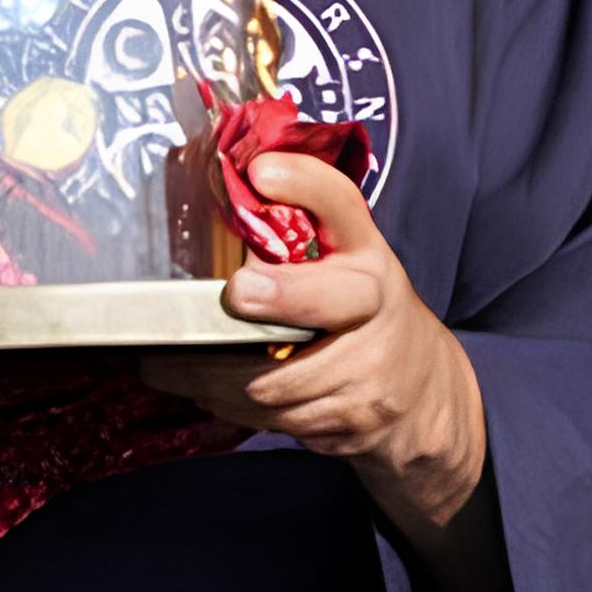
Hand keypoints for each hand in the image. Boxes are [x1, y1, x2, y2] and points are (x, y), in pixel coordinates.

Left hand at [140, 157, 488, 541]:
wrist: (418, 390)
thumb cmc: (358, 316)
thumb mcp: (343, 268)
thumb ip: (293, 243)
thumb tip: (210, 203)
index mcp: (365, 254)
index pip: (341, 206)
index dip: (304, 184)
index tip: (261, 171)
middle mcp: (375, 303)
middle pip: (326, 299)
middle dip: (282, 295)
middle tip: (239, 292)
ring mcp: (370, 366)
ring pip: (274, 379)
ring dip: (214, 376)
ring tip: (174, 365)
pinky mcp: (354, 419)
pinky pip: (272, 420)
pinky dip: (229, 408)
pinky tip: (209, 395)